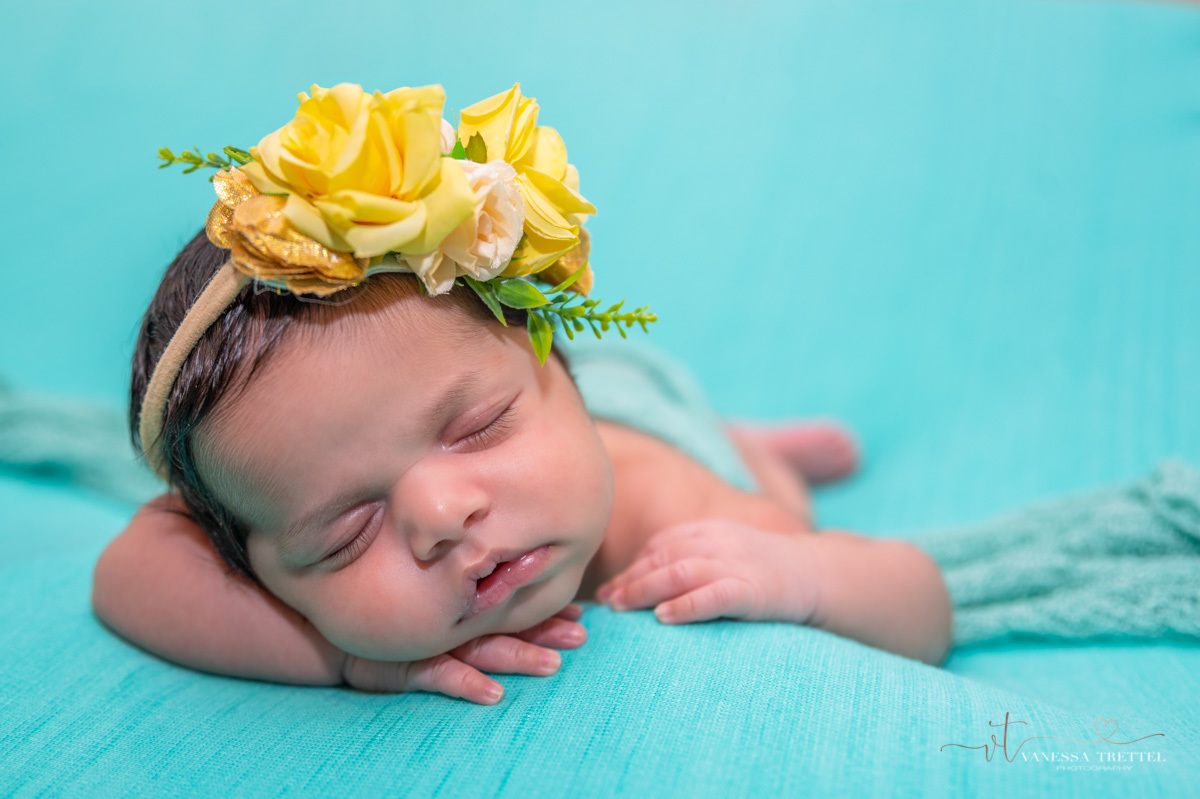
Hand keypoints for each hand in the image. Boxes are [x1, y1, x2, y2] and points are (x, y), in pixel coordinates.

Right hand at [341, 602, 585, 704]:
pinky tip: (493, 695)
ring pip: (482, 649)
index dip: (545, 610)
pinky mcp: (408, 665)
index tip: (582, 614)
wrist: (336, 631)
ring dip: (518, 657)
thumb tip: (521, 592)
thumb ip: (473, 595)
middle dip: (544, 630)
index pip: (511, 605)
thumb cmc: (393, 614)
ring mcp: (431, 642)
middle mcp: (452, 620)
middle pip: (506, 624)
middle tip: (580, 636)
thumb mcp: (434, 603)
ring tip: (553, 666)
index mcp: (463, 604)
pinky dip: (467, 685)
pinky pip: (441, 677)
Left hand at [595, 519, 821, 625]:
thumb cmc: (765, 571)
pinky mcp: (754, 590)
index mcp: (708, 530)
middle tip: (606, 602)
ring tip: (622, 607)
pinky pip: (715, 595)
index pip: (660, 545)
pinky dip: (687, 605)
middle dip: (630, 578)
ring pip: (680, 571)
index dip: (632, 566)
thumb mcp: (725, 553)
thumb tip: (645, 586)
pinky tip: (664, 617)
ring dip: (645, 589)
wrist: (819, 574)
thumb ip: (690, 560)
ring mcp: (736, 563)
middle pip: (663, 556)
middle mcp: (718, 541)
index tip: (609, 590)